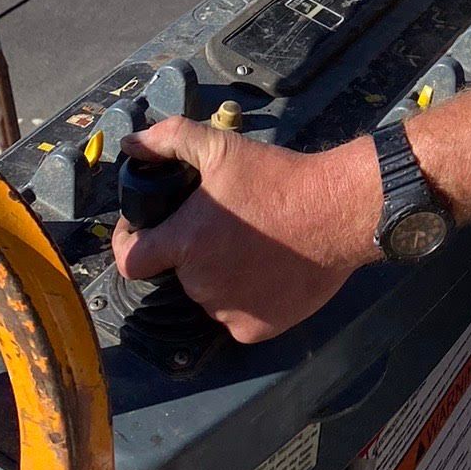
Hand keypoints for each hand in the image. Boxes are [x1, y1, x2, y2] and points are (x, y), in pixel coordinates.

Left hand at [111, 116, 381, 342]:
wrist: (340, 211)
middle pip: (179, 273)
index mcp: (186, 243)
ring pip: (209, 295)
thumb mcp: (223, 146)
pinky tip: (268, 271)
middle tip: (224, 227)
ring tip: (252, 247)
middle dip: (192, 252)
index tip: (148, 232)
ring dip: (220, 276)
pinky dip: (246, 299)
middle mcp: (200, 285)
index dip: (132, 245)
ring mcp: (228, 312)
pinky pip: (237, 316)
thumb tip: (131, 144)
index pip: (131, 261)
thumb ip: (170, 139)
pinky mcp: (255, 331)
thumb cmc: (279, 178)